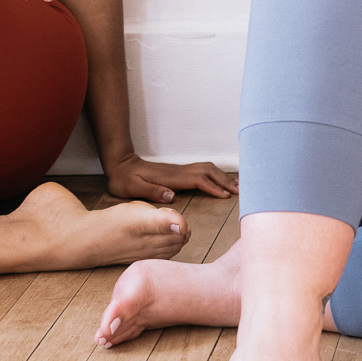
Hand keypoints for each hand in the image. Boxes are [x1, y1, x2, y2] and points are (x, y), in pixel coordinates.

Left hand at [105, 152, 237, 203]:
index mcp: (171, 177)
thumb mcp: (133, 187)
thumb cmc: (125, 179)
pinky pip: (202, 170)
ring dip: (222, 176)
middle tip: (240, 192)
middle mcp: (178, 171)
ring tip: (236, 186)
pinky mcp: (178, 172)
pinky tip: (219, 181)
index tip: (225, 195)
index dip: (213, 187)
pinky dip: (215, 174)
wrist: (121, 165)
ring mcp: (179, 170)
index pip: (198, 180)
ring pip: (207, 169)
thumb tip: (171, 195)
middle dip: (225, 180)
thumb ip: (152, 191)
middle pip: (208, 171)